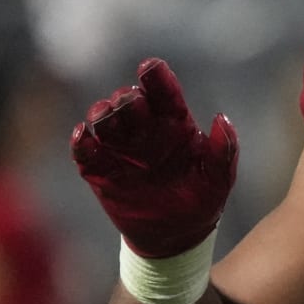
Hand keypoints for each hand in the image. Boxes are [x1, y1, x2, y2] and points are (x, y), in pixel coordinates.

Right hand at [71, 58, 237, 257]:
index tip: (149, 68)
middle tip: (130, 105)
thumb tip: (222, 119)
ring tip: (106, 117)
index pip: (163, 91)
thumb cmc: (203, 199)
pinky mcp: (100, 171)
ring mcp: (120, 149)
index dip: (155, 76)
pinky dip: (80, 142)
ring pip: (103, 120)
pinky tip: (83, 136)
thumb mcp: (220, 178)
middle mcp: (145, 130)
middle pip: (128, 101)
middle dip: (126, 99)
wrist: (177, 236)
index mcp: (175, 123)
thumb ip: (223, 149)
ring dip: (101, 114)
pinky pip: (84, 152)